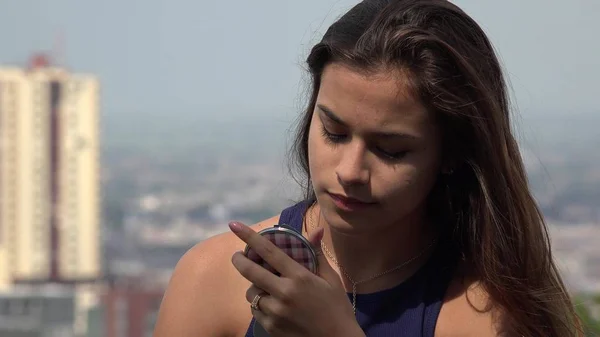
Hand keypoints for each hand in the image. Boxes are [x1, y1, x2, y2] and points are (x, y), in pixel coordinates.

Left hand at [229, 221, 364, 336]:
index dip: (249, 236)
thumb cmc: (337, 309)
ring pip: (252, 294)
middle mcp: (283, 293)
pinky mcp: (271, 327)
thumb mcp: (331, 279)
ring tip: (264, 286)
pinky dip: (259, 305)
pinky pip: (256, 311)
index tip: (234, 225)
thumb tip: (316, 230)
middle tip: (237, 256)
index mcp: (299, 277)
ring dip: (254, 287)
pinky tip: (270, 304)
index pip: (269, 251)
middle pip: (250, 272)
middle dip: (239, 261)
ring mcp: (275, 312)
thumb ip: (317, 254)